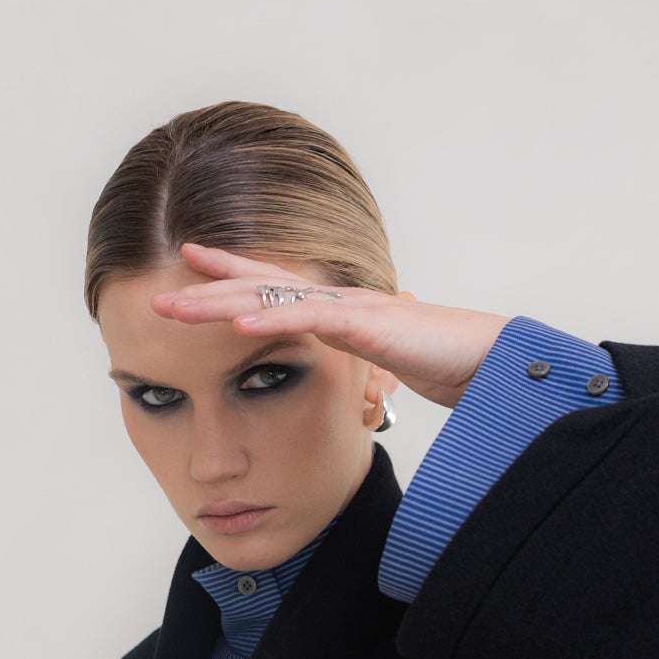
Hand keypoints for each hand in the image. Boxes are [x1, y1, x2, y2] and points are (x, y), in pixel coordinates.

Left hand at [151, 244, 511, 410]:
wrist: (501, 363)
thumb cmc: (455, 366)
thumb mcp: (393, 372)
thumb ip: (365, 371)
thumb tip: (353, 386)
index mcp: (344, 314)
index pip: (276, 290)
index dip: (230, 279)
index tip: (187, 272)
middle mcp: (343, 302)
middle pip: (261, 289)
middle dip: (206, 292)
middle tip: (157, 296)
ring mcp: (355, 310)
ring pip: (274, 298)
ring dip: (220, 303)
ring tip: (175, 307)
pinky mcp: (372, 327)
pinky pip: (312, 320)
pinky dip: (272, 318)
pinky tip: (238, 321)